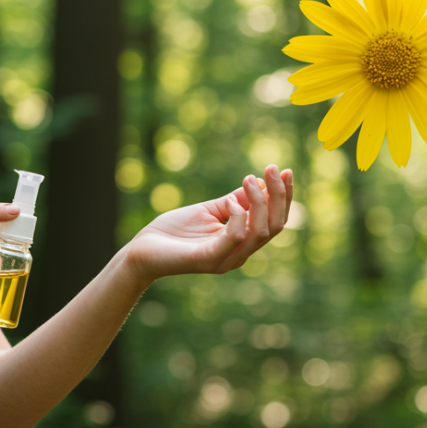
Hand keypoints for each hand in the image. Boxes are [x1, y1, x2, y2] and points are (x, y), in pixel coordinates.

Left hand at [123, 164, 293, 284]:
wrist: (142, 250)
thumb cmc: (174, 231)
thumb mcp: (209, 210)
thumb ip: (234, 200)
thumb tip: (258, 183)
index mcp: (242, 242)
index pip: (275, 221)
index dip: (283, 196)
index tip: (284, 170)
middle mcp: (239, 254)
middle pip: (274, 226)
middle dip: (278, 195)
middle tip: (272, 168)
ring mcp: (225, 259)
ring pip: (260, 232)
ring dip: (260, 201)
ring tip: (248, 179)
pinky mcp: (208, 259)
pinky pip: (235, 237)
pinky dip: (238, 216)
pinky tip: (229, 203)